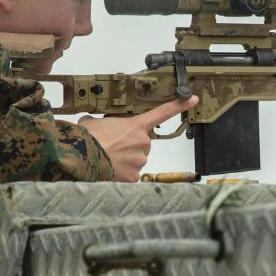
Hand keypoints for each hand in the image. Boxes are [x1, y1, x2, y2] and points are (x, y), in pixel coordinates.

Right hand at [79, 95, 198, 181]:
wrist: (83, 157)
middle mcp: (142, 142)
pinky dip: (122, 173)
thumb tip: (94, 124)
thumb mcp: (93, 121)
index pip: (162, 112)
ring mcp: (140, 160)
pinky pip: (131, 174)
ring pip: (137, 159)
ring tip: (108, 157)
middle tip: (112, 146)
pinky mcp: (134, 176)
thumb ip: (102, 121)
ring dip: (125, 159)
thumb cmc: (88, 138)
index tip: (192, 99)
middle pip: (142, 143)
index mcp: (135, 125)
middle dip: (130, 145)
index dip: (179, 105)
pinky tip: (110, 169)